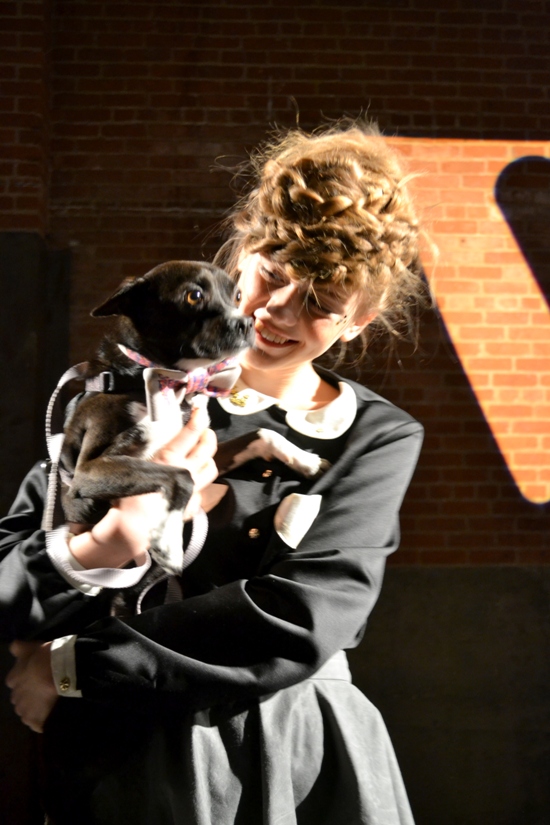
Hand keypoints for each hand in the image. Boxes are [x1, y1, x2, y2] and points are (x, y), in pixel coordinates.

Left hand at [5, 641, 57, 733]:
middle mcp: (14, 697)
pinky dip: (43, 721)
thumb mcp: (30, 647)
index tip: (35, 677)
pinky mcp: (34, 722)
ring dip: (35, 709)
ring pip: (27, 712)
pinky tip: (52, 714)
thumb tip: (13, 646)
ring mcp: (24, 711)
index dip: (25, 680)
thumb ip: (18, 648)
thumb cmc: (44, 658)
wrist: (58, 673)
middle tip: (43, 690)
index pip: (14, 682)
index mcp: (12, 680)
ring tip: (49, 703)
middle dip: (28, 696)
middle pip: (20, 699)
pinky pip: (37, 724)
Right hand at [68, 406, 218, 568]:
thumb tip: (149, 435)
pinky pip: (201, 491)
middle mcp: (185, 474)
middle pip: (208, 449)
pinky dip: (198, 484)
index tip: (201, 410)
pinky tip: (189, 483)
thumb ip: (142, 449)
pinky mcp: (190, 507)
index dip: (198, 420)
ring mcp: (191, 491)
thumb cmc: (125, 496)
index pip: (190, 434)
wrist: (131, 530)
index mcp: (168, 461)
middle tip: (203, 430)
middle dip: (208, 436)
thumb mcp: (129, 465)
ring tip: (200, 455)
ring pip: (211, 469)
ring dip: (208, 459)